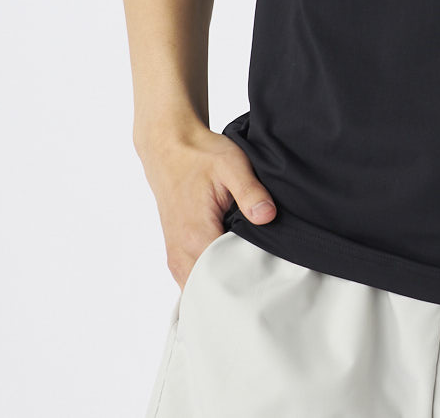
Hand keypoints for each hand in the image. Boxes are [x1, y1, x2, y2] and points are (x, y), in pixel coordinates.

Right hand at [139, 124, 278, 288]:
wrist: (169, 148)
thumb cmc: (200, 155)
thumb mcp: (232, 164)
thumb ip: (250, 192)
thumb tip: (267, 216)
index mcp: (195, 235)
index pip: (223, 279)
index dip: (249, 281)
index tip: (269, 277)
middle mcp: (181, 253)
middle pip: (212, 290)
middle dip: (238, 289)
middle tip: (266, 281)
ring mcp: (175, 256)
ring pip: (201, 288)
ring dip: (223, 285)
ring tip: (250, 276)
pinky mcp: (176, 253)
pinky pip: (193, 279)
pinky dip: (211, 279)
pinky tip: (231, 269)